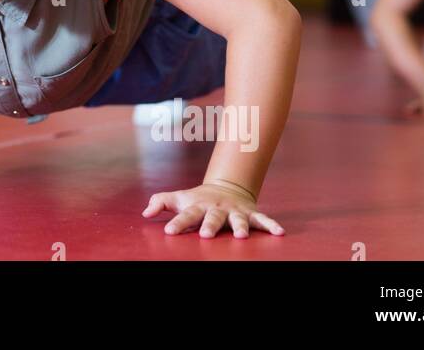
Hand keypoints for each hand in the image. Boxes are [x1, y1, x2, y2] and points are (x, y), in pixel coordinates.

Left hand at [143, 183, 283, 237]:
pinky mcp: (251, 214)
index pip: (185, 215)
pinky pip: (263, 220)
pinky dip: (271, 225)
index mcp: (198, 206)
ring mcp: (235, 211)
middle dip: (210, 226)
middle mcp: (217, 209)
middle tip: (206, 235)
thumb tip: (144, 213)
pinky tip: (279, 233)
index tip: (168, 231)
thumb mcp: (179, 199)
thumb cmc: (197, 199)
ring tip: (241, 236)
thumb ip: (161, 202)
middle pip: (213, 218)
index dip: (177, 223)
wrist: (227, 187)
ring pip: (239, 220)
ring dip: (241, 227)